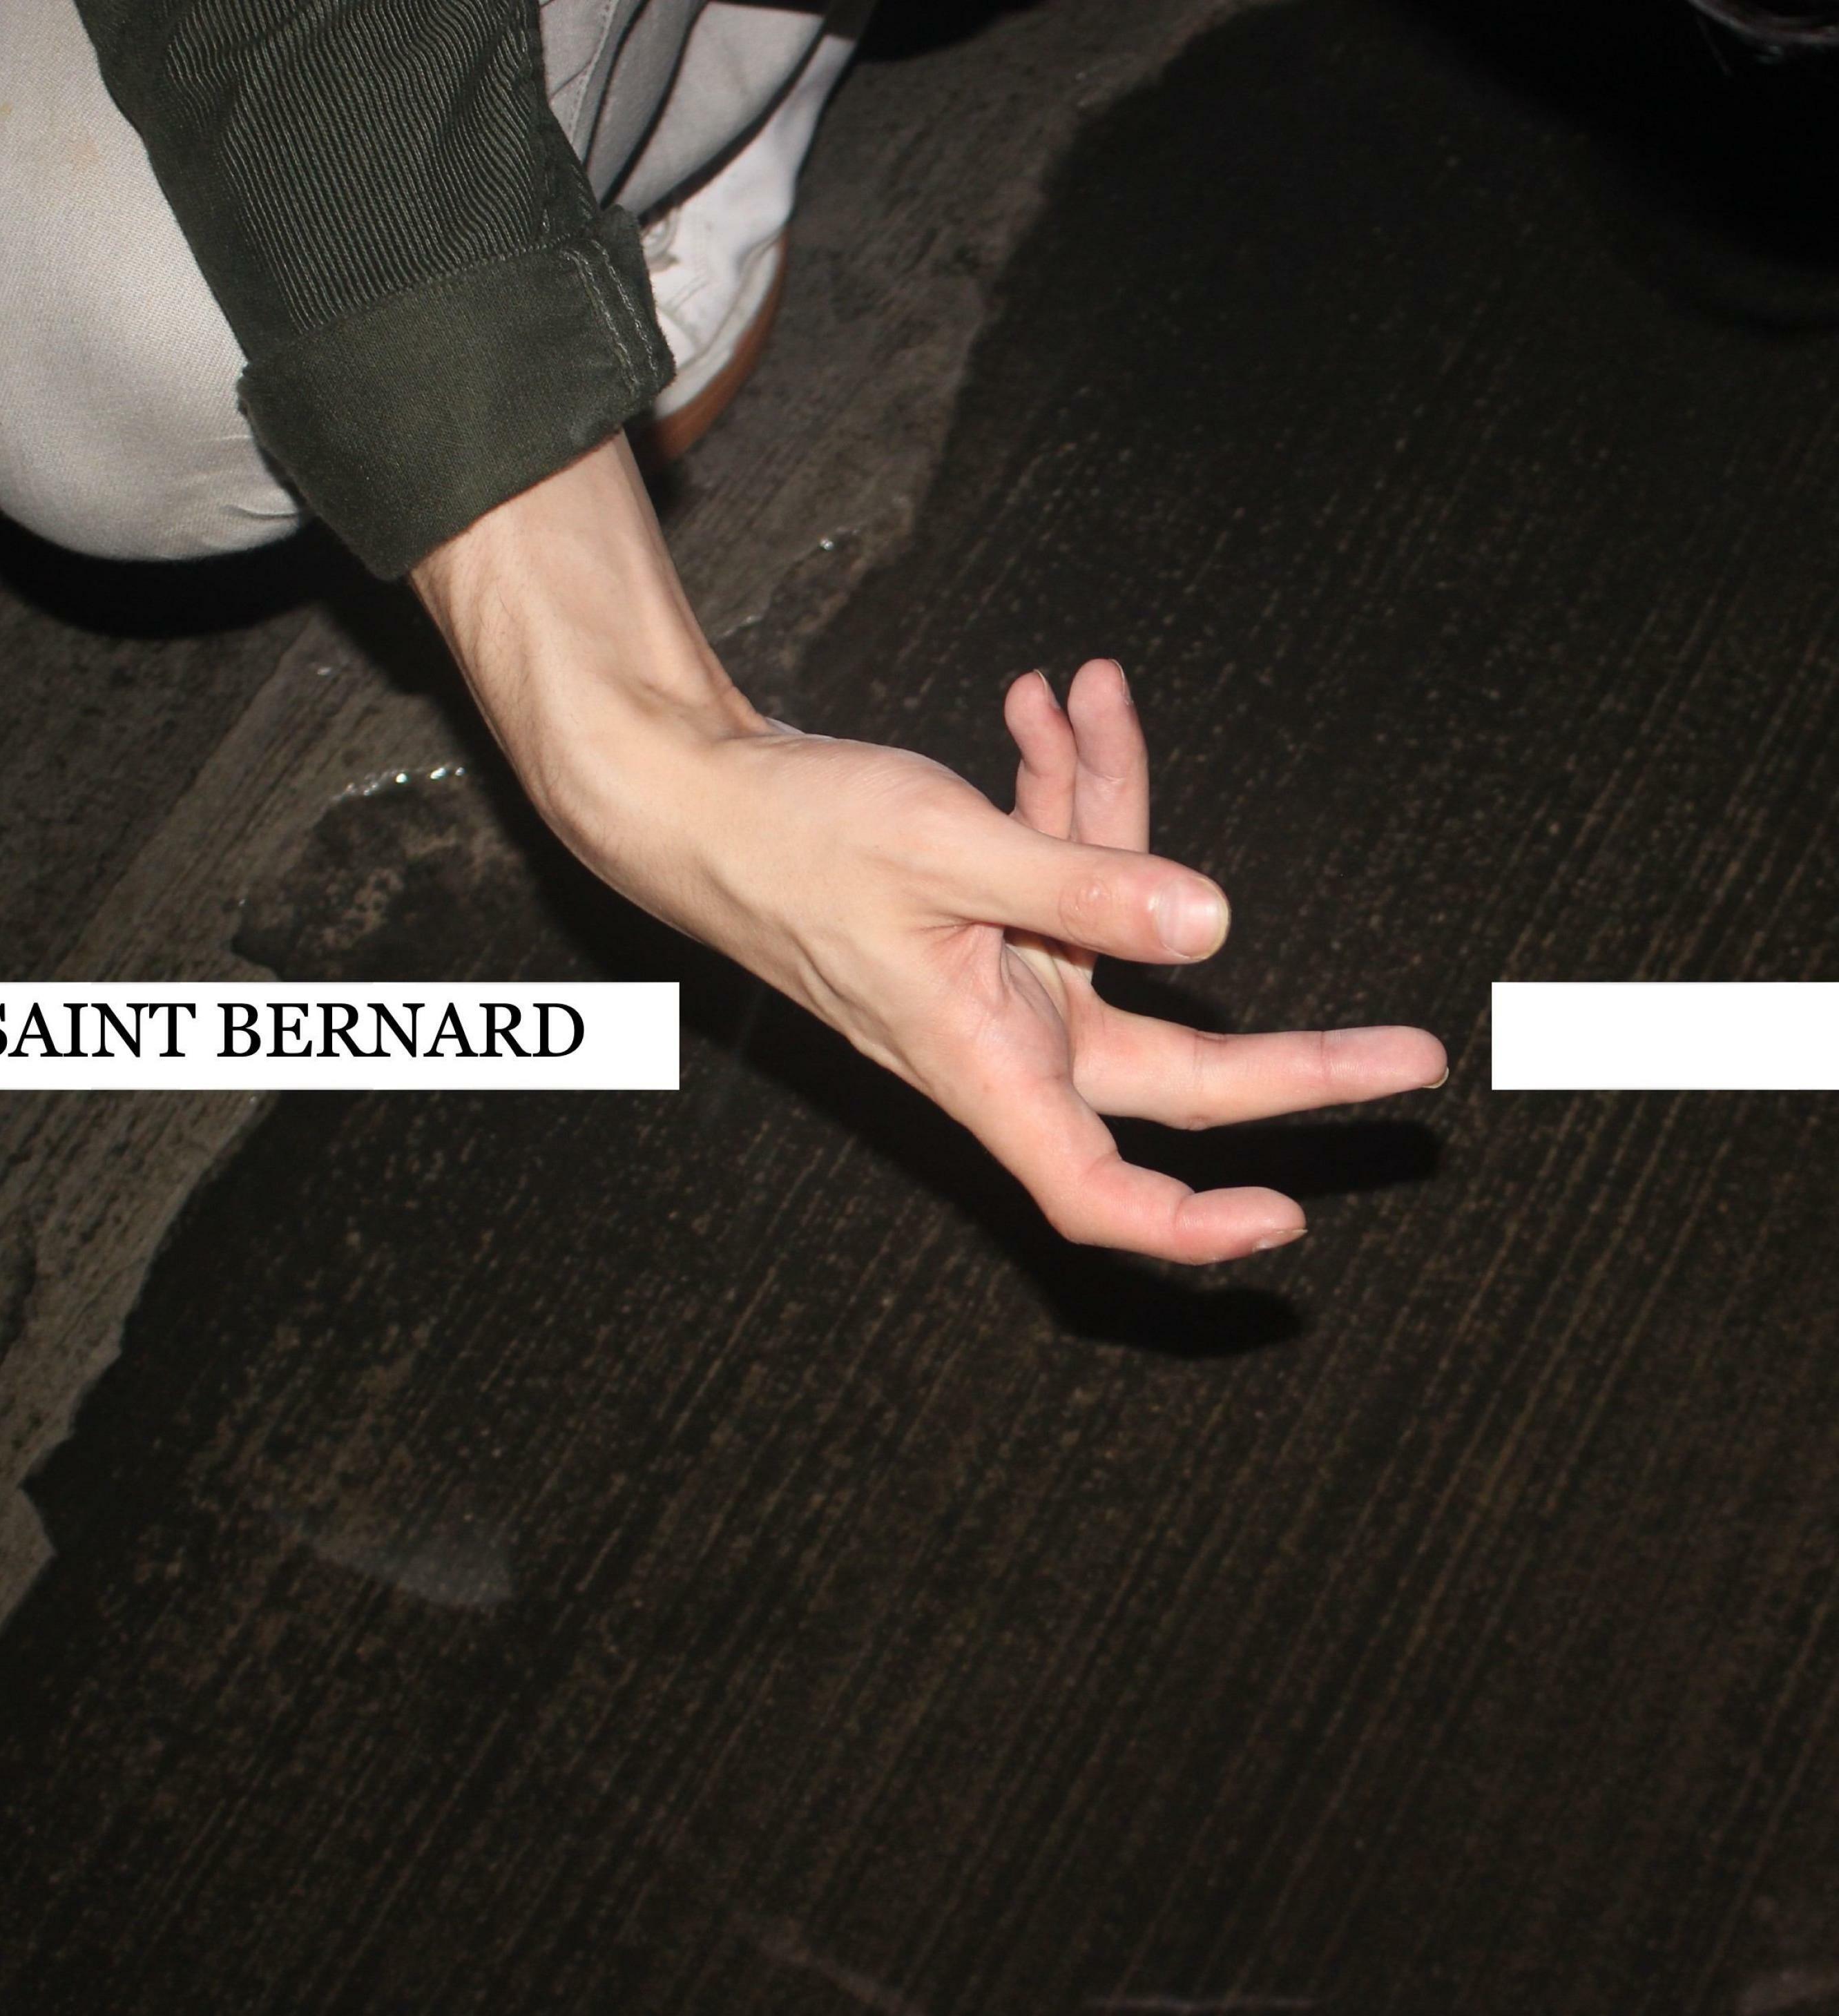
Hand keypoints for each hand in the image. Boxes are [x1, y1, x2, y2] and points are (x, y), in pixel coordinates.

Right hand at [414, 438, 1445, 1262]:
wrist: (688, 798)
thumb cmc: (788, 839)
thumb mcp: (942, 850)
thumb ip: (1080, 883)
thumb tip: (1213, 926)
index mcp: (984, 1059)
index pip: (1097, 1189)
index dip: (1191, 1227)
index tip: (1292, 1217)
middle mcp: (1002, 1037)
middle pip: (1170, 1071)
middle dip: (1290, 1055)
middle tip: (1415, 1052)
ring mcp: (995, 981)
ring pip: (1117, 930)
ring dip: (1119, 817)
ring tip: (1085, 700)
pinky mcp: (982, 923)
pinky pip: (1062, 873)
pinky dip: (1068, 796)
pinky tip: (1048, 708)